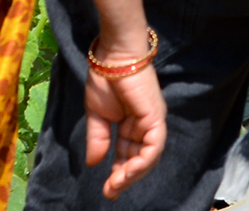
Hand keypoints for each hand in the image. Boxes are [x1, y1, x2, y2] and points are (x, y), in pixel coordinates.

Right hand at [82, 57, 167, 199]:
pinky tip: (125, 172)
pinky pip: (153, 146)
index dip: (119, 173)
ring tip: (115, 185)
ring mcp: (153, 120)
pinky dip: (141, 162)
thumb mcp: (97, 115)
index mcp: (133, 124)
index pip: (129, 154)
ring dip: (132, 174)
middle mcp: (146, 124)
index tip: (107, 189)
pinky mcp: (155, 117)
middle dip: (125, 178)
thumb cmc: (105, 78)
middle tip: (110, 191)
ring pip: (148, 157)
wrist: (112, 56)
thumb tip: (93, 163)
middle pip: (140, 159)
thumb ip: (98, 138)